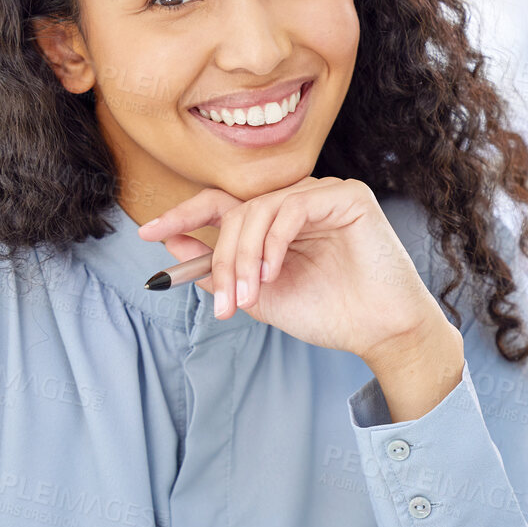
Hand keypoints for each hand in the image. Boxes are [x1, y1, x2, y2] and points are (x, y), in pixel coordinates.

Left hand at [138, 177, 443, 362]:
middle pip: (236, 210)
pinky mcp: (347, 196)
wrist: (380, 331)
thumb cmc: (329, 314)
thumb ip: (219, 269)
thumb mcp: (259, 295)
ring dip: (243, 256)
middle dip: (220, 257)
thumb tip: (172, 242)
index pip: (222, 206)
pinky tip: (272, 271)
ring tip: (248, 295)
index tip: (147, 234)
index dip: (183, 216)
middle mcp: (296, 201)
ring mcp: (322, 195)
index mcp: (276, 222)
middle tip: (223, 299)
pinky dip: (274, 241)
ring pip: (259, 209)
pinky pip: (292, 208)